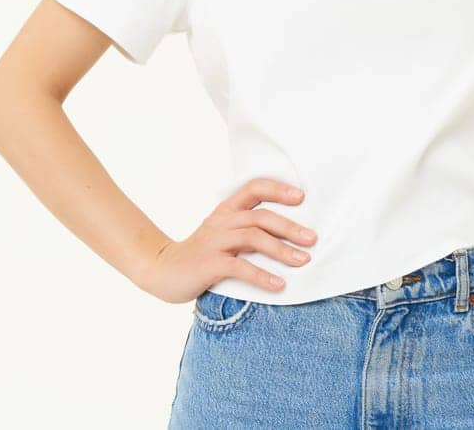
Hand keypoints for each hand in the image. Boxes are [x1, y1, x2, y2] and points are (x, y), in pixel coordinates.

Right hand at [137, 178, 316, 302]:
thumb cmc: (200, 255)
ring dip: (281, 249)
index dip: (277, 189)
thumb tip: (290, 235)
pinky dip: (262, 275)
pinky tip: (279, 284)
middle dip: (290, 227)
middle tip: (313, 239)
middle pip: (260, 216)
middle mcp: (221, 221)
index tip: (301, 196)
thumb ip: (247, 230)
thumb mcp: (222, 235)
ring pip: (252, 238)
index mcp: (226, 210)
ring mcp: (214, 242)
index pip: (253, 188)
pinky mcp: (208, 264)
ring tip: (303, 260)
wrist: (161, 271)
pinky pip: (239, 267)